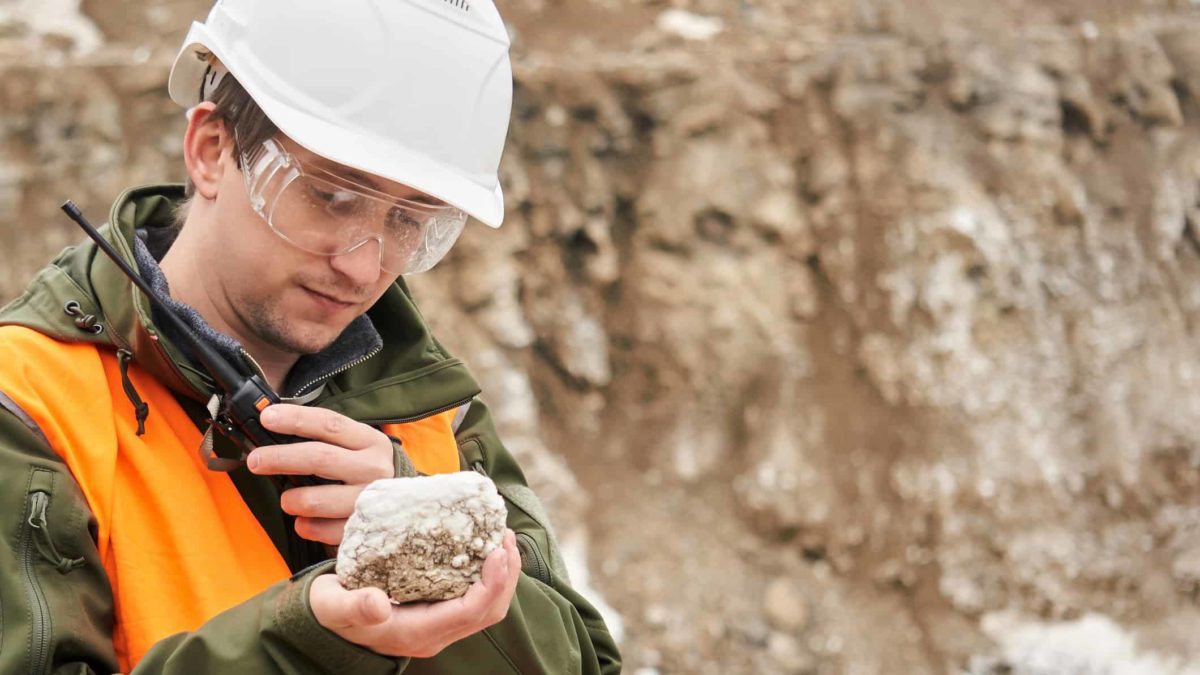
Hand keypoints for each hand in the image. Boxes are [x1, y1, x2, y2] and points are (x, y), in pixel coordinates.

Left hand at [248, 403, 394, 544]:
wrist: (411, 508)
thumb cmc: (369, 472)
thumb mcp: (358, 448)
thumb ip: (326, 439)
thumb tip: (275, 427)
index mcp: (369, 442)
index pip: (329, 424)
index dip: (296, 419)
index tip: (267, 418)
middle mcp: (373, 468)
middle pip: (319, 458)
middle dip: (280, 457)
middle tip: (256, 461)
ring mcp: (370, 500)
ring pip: (317, 498)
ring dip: (292, 499)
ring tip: (286, 500)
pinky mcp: (364, 528)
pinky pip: (324, 530)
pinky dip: (307, 526)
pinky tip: (304, 522)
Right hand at [310, 529, 520, 657]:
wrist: (324, 622)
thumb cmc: (328, 611)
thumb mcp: (333, 606)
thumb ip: (354, 606)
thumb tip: (378, 604)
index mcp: (416, 633)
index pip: (471, 613)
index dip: (492, 583)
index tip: (496, 549)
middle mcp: (435, 634)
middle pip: (489, 611)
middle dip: (506, 575)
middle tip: (504, 535)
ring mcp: (438, 625)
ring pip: (487, 606)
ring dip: (500, 573)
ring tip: (500, 536)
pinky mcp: (438, 612)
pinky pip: (474, 597)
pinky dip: (486, 573)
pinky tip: (482, 545)